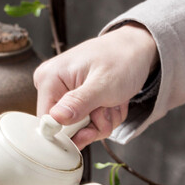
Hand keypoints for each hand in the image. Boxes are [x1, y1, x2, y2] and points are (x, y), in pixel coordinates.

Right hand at [33, 23, 158, 148]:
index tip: (90, 131)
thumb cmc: (121, 60)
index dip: (69, 133)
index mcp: (49, 79)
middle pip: (66, 129)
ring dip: (103, 122)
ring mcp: (66, 96)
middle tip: (108, 109)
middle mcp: (53, 88)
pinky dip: (106, 119)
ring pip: (82, 130)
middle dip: (93, 126)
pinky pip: (90, 125)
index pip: (47, 123)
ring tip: (113, 102)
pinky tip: (113, 103)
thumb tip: (56, 118)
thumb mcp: (102, 84)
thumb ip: (79, 103)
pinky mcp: (78, 103)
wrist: (136, 51)